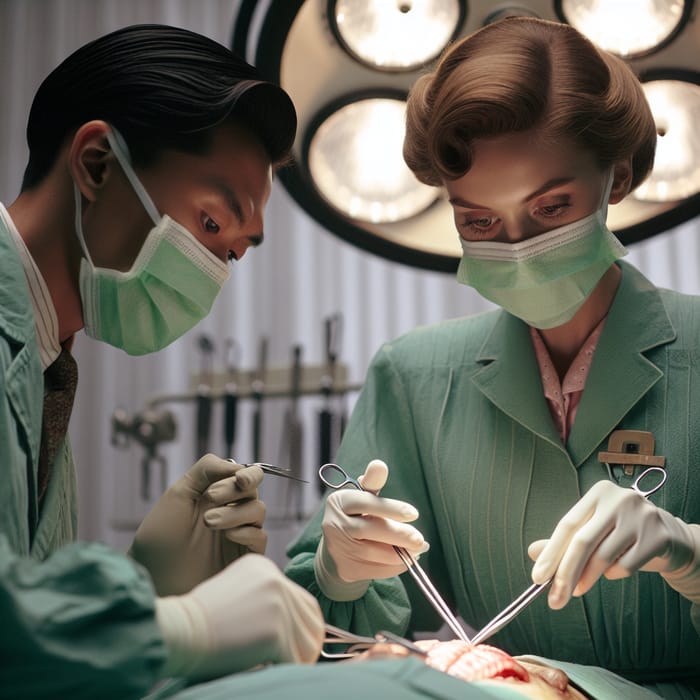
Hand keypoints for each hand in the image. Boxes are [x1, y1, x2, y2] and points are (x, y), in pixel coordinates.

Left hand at [130, 454, 265, 595]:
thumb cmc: (160, 539)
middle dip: (235, 489)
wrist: (154, 580)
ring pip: (258, 510)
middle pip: (253, 489)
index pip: (243, 475)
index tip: (238, 479)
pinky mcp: (243, 557)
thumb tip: (235, 465)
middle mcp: (229, 511)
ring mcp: (237, 534)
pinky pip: (260, 537)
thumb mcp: (177, 494)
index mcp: (214, 494)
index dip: (247, 474)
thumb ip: (206, 470)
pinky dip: (246, 532)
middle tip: (210, 497)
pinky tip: (227, 537)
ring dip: (235, 511)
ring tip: (208, 522)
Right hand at [155, 554, 324, 680]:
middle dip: (304, 645)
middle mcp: (275, 579)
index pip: (302, 601)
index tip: (293, 646)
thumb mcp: (234, 594)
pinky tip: (266, 670)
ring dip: (296, 659)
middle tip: (290, 662)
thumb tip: (292, 628)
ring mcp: (277, 603)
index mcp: (264, 567)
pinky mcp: (275, 631)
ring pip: (308, 642)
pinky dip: (284, 670)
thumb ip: (262, 602)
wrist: (176, 632)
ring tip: (275, 667)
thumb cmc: (198, 623)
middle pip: (312, 619)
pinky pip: (294, 660)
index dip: (301, 628)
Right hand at [314, 459, 427, 599]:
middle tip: (420, 539)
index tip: (414, 514)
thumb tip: (379, 465)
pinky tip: (407, 561)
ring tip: (417, 550)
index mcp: (339, 501)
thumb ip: (372, 482)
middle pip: (368, 529)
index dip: (390, 508)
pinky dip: (394, 567)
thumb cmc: (357, 515)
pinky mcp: (346, 568)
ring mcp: (338, 548)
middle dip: (398, 535)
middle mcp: (335, 524)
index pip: (365, 502)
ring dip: (399, 553)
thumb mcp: (363, 496)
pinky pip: (374, 569)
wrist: (338, 548)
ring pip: (372, 552)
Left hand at [528, 479, 699, 608]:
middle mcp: (620, 499)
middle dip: (565, 573)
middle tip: (555, 598)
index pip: (568, 525)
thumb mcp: (593, 530)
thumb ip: (564, 541)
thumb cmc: (622, 532)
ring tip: (579, 588)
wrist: (670, 536)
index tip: (537, 577)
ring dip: (587, 578)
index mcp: (598, 493)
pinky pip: (626, 566)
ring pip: (603, 556)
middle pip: (583, 541)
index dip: (551, 552)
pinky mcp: (658, 537)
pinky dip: (614, 574)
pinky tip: (615, 569)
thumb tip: (533, 552)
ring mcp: (641, 517)